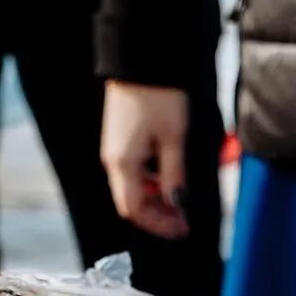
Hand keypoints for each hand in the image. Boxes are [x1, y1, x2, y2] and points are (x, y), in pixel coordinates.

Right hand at [100, 80, 190, 239]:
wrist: (139, 65)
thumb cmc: (159, 99)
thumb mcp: (174, 138)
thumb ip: (174, 174)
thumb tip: (177, 203)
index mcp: (122, 164)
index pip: (134, 209)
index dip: (157, 224)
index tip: (181, 230)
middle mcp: (112, 161)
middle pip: (130, 201)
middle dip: (157, 215)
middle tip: (183, 221)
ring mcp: (113, 150)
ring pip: (131, 187)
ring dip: (155, 199)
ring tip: (180, 201)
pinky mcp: (119, 140)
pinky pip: (132, 171)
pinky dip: (150, 182)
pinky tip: (168, 178)